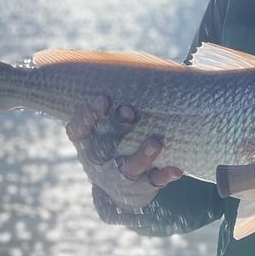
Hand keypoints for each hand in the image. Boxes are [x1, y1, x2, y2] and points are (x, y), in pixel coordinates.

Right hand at [65, 96, 182, 210]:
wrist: (121, 194)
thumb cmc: (115, 143)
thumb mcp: (104, 126)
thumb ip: (109, 101)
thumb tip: (106, 61)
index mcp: (87, 142)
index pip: (78, 130)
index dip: (86, 116)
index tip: (101, 98)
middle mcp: (99, 161)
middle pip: (102, 147)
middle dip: (116, 127)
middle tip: (129, 110)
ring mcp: (119, 177)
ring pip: (128, 167)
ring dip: (142, 154)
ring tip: (156, 141)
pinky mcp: (141, 189)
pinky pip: (153, 182)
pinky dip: (164, 175)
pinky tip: (176, 169)